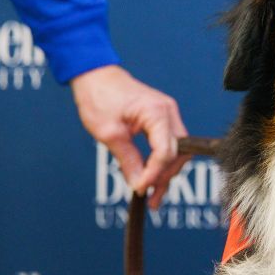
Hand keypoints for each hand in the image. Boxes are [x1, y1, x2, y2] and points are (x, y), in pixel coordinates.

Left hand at [71, 65, 189, 209]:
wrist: (95, 75)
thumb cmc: (99, 97)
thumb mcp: (109, 133)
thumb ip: (128, 159)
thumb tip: (138, 184)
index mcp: (157, 113)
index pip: (165, 152)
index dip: (154, 174)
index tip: (140, 190)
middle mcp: (168, 112)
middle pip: (178, 152)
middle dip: (166, 177)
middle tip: (151, 198)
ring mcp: (167, 114)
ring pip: (176, 150)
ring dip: (165, 172)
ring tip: (151, 193)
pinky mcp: (161, 118)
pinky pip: (167, 143)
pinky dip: (160, 160)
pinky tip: (148, 175)